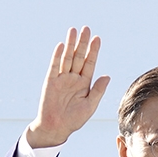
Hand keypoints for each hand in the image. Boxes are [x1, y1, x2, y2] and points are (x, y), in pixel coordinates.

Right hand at [25, 26, 110, 148]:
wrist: (56, 128)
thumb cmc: (74, 119)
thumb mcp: (90, 105)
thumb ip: (98, 90)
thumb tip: (107, 76)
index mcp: (84, 83)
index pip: (90, 63)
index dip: (94, 51)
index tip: (98, 38)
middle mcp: (73, 78)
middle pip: (79, 56)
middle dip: (83, 43)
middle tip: (86, 28)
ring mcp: (61, 78)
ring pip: (67, 58)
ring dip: (71, 44)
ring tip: (73, 30)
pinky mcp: (50, 81)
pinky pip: (54, 66)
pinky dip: (57, 56)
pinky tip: (62, 45)